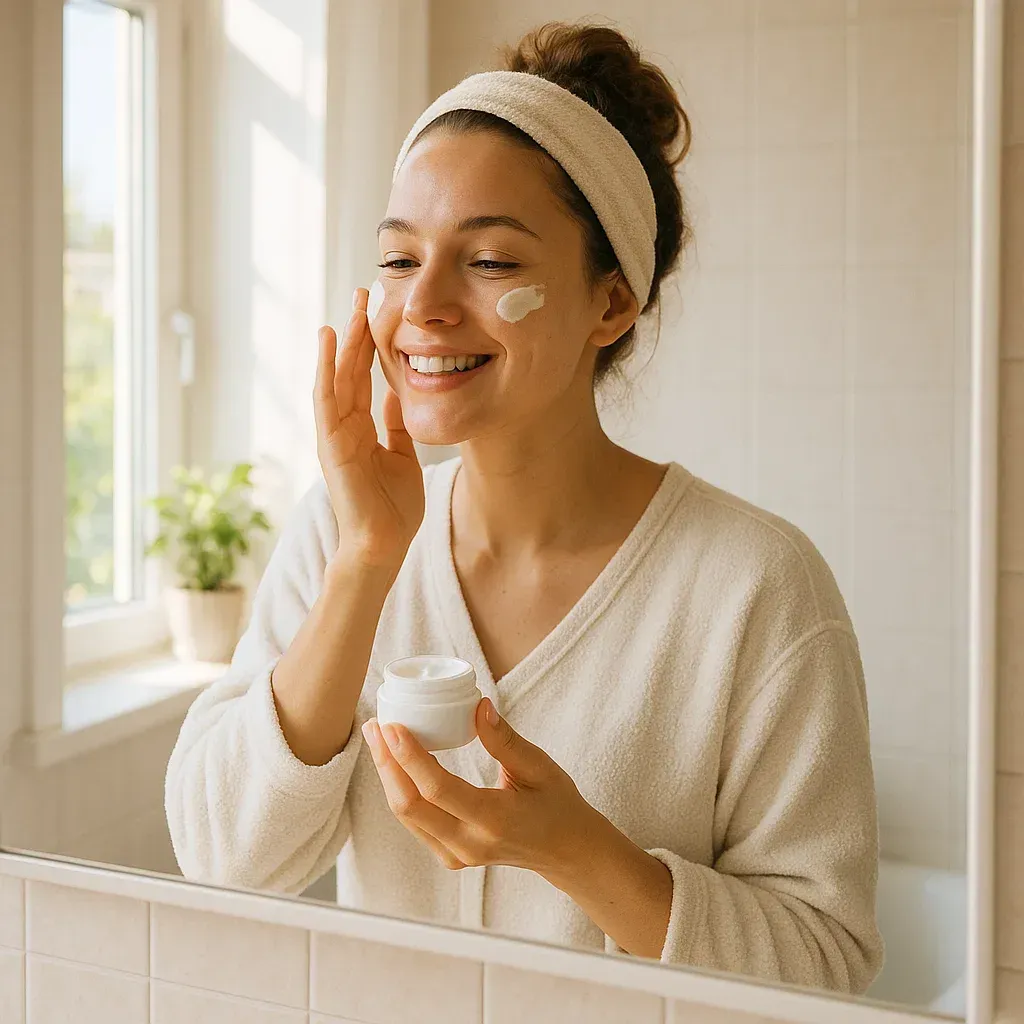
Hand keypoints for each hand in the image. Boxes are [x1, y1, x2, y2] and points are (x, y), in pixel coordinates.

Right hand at [314, 288, 423, 570]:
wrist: (384, 543)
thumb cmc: (393, 507)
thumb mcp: (402, 455)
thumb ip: (396, 424)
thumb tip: (398, 393)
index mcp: (361, 428)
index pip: (364, 377)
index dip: (370, 345)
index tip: (380, 313)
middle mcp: (344, 425)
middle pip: (349, 369)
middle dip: (358, 332)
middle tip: (366, 294)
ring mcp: (334, 432)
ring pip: (336, 376)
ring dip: (343, 340)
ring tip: (351, 306)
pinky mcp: (330, 442)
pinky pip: (326, 396)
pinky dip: (327, 366)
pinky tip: (330, 338)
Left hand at [361, 698, 597, 875]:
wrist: (565, 849)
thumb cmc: (556, 803)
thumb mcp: (540, 766)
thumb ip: (506, 740)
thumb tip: (478, 706)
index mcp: (495, 820)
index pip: (439, 790)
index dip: (410, 757)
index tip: (392, 726)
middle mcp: (469, 844)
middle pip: (410, 806)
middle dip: (387, 763)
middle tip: (376, 725)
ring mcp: (457, 855)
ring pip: (407, 816)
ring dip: (388, 775)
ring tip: (378, 737)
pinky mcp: (450, 856)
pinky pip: (415, 822)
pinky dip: (401, 790)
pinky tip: (395, 763)